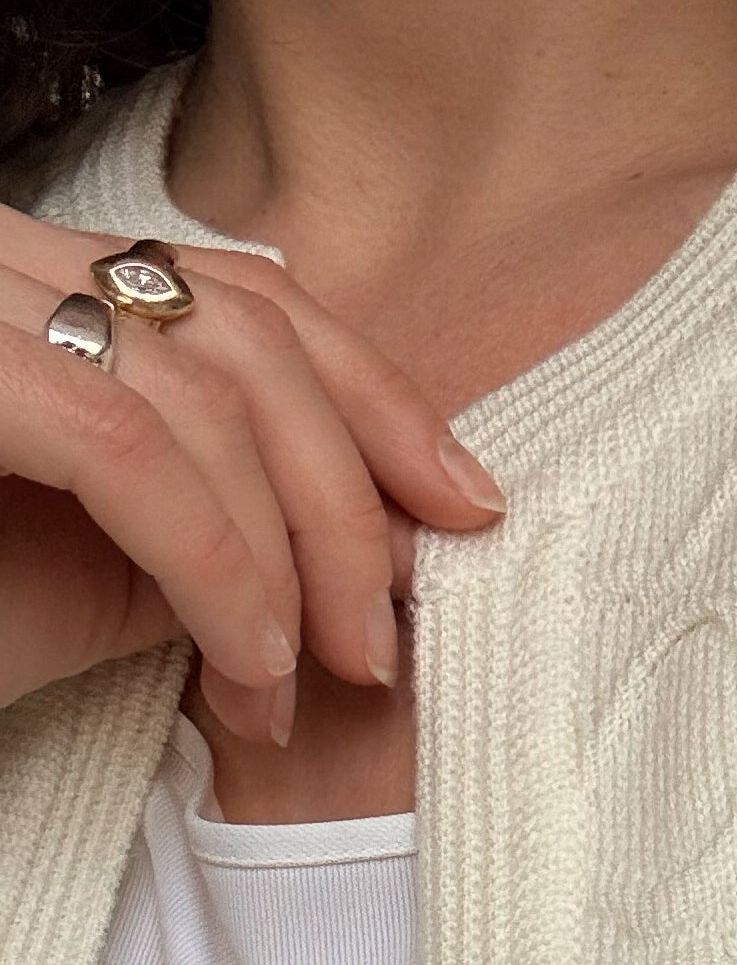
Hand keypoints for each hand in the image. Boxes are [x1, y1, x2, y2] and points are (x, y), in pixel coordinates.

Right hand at [0, 206, 504, 736]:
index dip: (375, 398)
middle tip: (380, 644)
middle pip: (241, 333)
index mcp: (40, 279)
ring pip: (196, 391)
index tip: (466, 505)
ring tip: (294, 685)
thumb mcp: (113, 569)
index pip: (243, 296)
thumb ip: (230, 518)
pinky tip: (244, 660)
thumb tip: (388, 533)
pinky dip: (214, 566)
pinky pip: (124, 450)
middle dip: (348, 500)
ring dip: (283, 561)